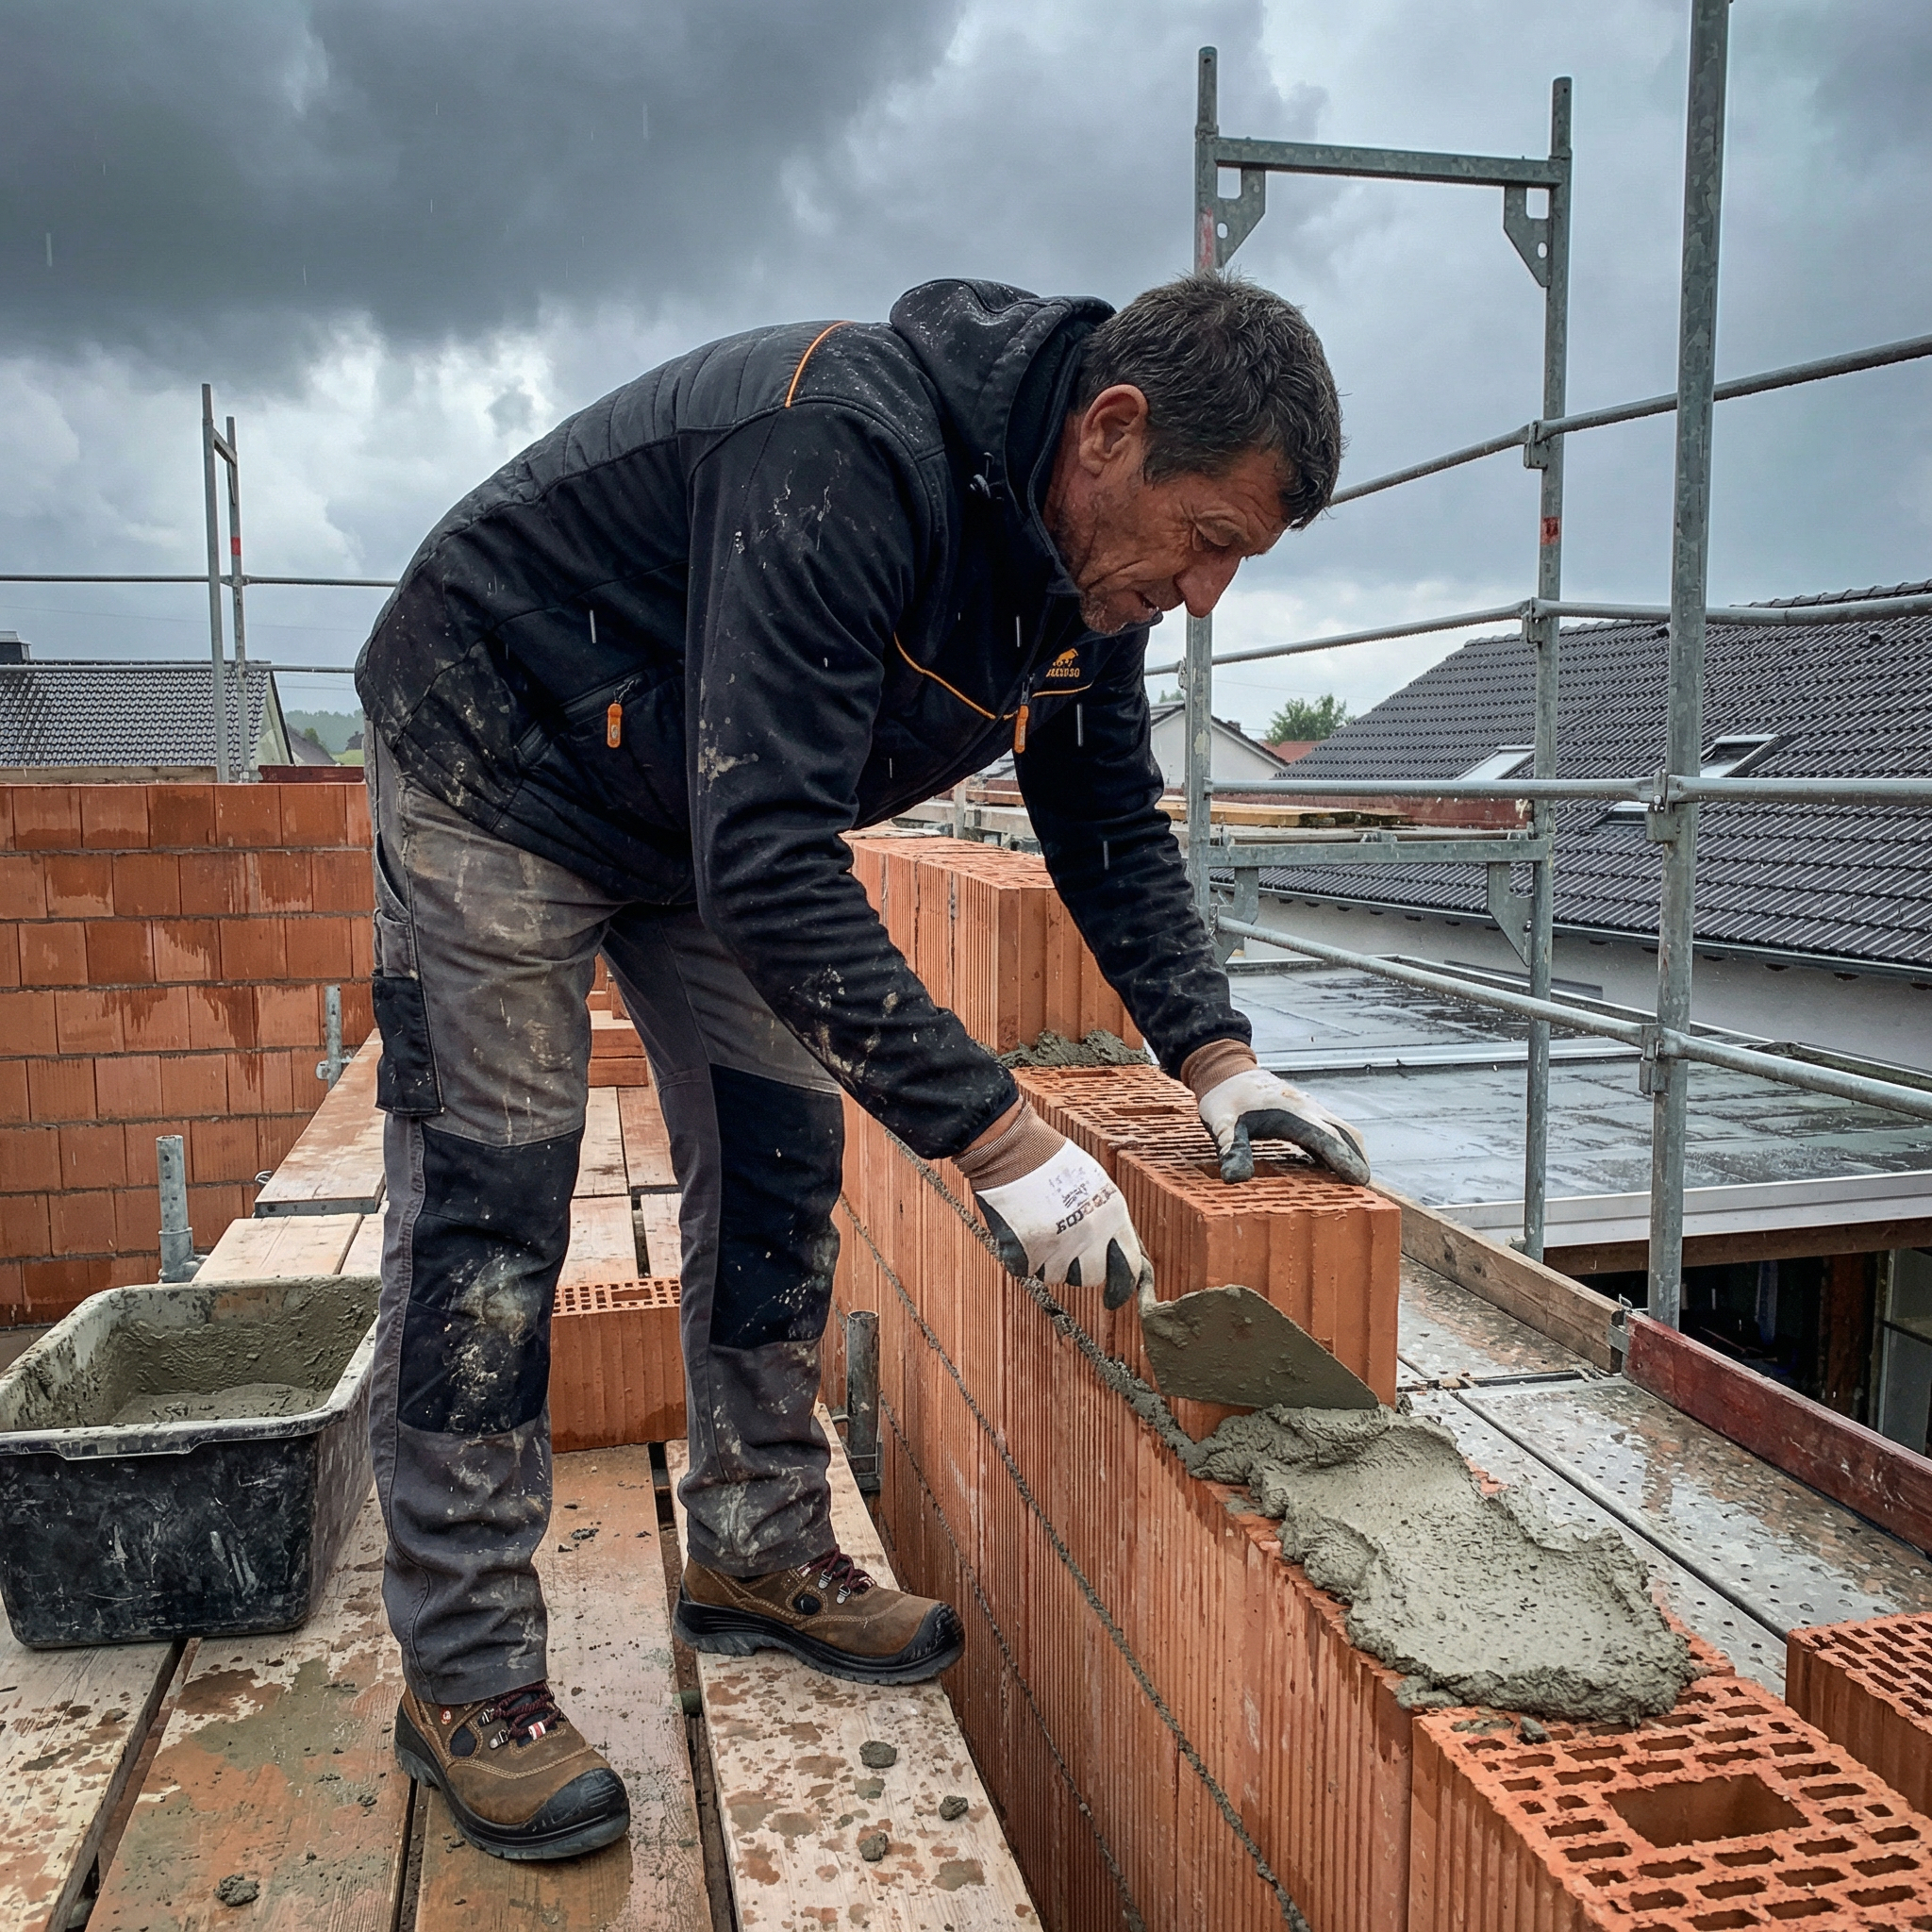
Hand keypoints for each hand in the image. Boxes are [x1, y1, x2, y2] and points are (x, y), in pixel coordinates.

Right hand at [954, 1101, 1153, 1309]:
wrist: (1012, 1148)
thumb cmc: (1050, 1159)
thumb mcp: (1094, 1184)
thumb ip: (1105, 1219)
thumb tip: (1114, 1250)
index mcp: (1112, 1215)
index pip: (1128, 1267)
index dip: (1122, 1287)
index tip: (1113, 1299)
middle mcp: (1090, 1234)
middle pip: (1090, 1278)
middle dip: (1077, 1269)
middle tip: (1062, 1247)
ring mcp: (1059, 1245)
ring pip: (1055, 1275)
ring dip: (1046, 1259)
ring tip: (1037, 1224)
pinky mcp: (1027, 1252)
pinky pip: (1026, 1269)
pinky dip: (1021, 1256)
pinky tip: (1020, 1228)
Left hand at [1182, 1040, 1370, 1185]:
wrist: (1226, 1071)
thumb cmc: (1224, 1099)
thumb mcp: (1221, 1124)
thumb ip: (1231, 1149)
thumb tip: (1235, 1178)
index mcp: (1291, 1113)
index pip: (1326, 1138)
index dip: (1344, 1160)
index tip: (1360, 1181)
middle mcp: (1307, 1109)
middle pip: (1345, 1134)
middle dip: (1358, 1159)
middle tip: (1365, 1187)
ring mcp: (1309, 1108)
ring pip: (1342, 1130)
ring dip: (1353, 1152)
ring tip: (1357, 1180)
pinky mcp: (1306, 1111)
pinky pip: (1332, 1129)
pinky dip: (1341, 1146)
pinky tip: (1335, 1166)